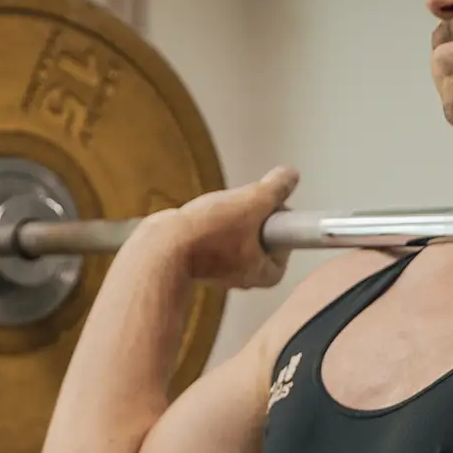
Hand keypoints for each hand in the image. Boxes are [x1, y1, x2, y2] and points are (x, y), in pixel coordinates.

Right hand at [157, 166, 299, 288]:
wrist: (161, 248)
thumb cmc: (206, 236)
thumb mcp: (252, 202)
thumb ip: (275, 189)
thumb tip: (290, 176)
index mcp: (267, 273)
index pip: (287, 242)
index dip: (279, 217)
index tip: (267, 204)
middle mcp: (247, 276)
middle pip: (263, 235)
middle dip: (253, 215)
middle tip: (241, 205)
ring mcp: (224, 269)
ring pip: (240, 233)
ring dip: (232, 217)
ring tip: (219, 211)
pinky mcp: (203, 260)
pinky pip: (219, 236)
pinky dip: (214, 223)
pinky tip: (204, 218)